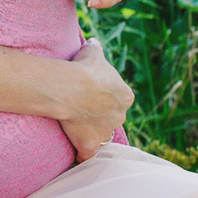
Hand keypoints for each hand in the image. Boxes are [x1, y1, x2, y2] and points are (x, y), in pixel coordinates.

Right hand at [59, 38, 134, 159]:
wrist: (72, 88)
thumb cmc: (83, 68)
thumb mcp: (92, 52)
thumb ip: (95, 48)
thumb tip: (94, 42)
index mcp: (126, 96)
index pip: (119, 98)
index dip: (105, 96)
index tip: (92, 93)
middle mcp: (120, 116)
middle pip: (112, 117)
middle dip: (100, 115)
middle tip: (81, 107)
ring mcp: (106, 132)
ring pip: (101, 134)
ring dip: (91, 132)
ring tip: (73, 126)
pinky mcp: (90, 144)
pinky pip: (88, 154)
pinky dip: (83, 155)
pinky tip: (76, 155)